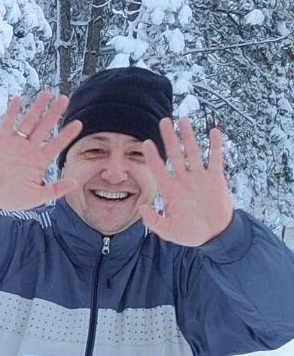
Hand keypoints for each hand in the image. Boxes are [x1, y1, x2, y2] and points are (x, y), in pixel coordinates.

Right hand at [0, 91, 81, 209]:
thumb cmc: (11, 198)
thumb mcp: (36, 197)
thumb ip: (55, 189)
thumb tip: (75, 182)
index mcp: (39, 161)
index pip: (56, 144)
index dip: (67, 134)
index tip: (78, 123)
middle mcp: (29, 149)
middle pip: (44, 127)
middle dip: (54, 113)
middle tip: (65, 99)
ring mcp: (15, 144)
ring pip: (29, 121)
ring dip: (37, 108)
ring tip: (47, 93)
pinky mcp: (0, 141)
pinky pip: (7, 123)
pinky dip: (12, 111)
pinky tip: (18, 99)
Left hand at [139, 118, 233, 245]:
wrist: (214, 235)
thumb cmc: (189, 233)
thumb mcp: (168, 230)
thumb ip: (153, 221)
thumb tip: (141, 207)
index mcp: (171, 191)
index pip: (158, 170)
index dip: (152, 157)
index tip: (146, 143)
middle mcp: (183, 180)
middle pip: (175, 155)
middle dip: (169, 138)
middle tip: (163, 121)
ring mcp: (199, 177)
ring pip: (193, 152)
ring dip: (188, 136)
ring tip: (183, 120)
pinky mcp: (215, 178)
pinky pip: (215, 158)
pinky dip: (215, 146)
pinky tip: (213, 131)